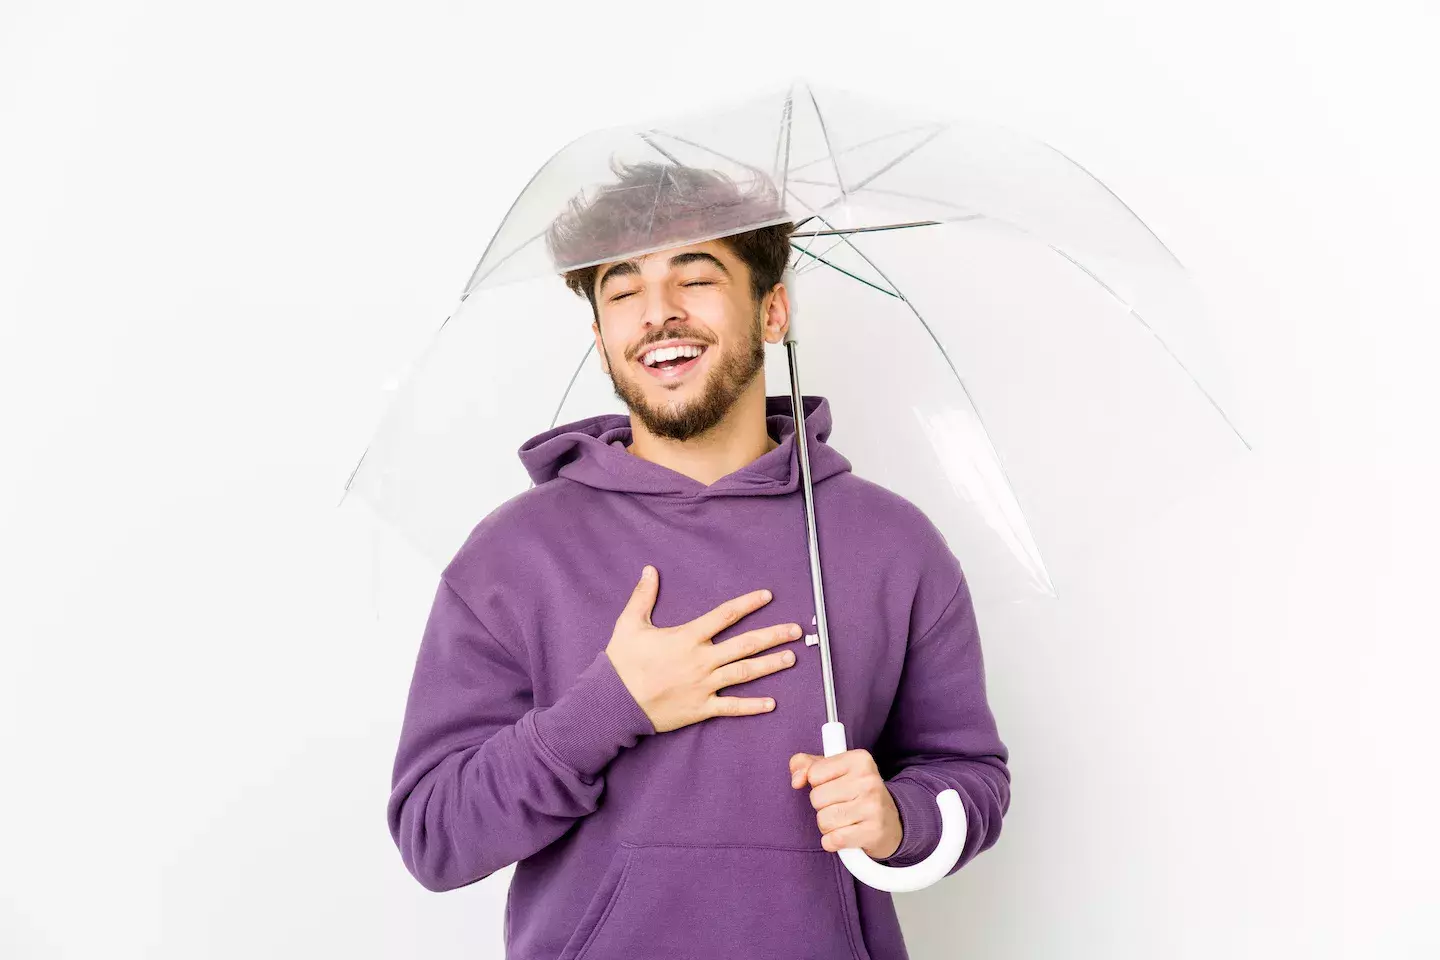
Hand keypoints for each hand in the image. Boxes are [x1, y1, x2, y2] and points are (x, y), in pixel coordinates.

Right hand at [605, 565, 802, 733]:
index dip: (748, 604)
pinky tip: (771, 703)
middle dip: (773, 636)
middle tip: (796, 630)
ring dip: (770, 665)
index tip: (767, 596)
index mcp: (688, 637)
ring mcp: (704, 685)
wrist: (613, 702)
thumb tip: (649, 570)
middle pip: (745, 644)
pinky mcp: (701, 708)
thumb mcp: (629, 624)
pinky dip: (752, 706)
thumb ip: (643, 596)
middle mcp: (702, 660)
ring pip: (744, 673)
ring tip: (791, 658)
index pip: (725, 615)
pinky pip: (732, 707)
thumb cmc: (621, 663)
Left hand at [790, 748, 902, 859]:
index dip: (818, 784)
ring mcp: (873, 807)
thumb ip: (805, 765)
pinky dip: (832, 842)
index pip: (814, 774)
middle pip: (817, 798)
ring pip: (823, 820)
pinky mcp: (873, 832)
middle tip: (841, 806)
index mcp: (859, 759)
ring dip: (828, 825)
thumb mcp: (832, 770)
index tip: (834, 786)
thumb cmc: (855, 793)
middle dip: (822, 806)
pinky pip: (833, 840)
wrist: (892, 823)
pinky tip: (846, 835)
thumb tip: (796, 780)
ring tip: (845, 820)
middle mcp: (869, 780)